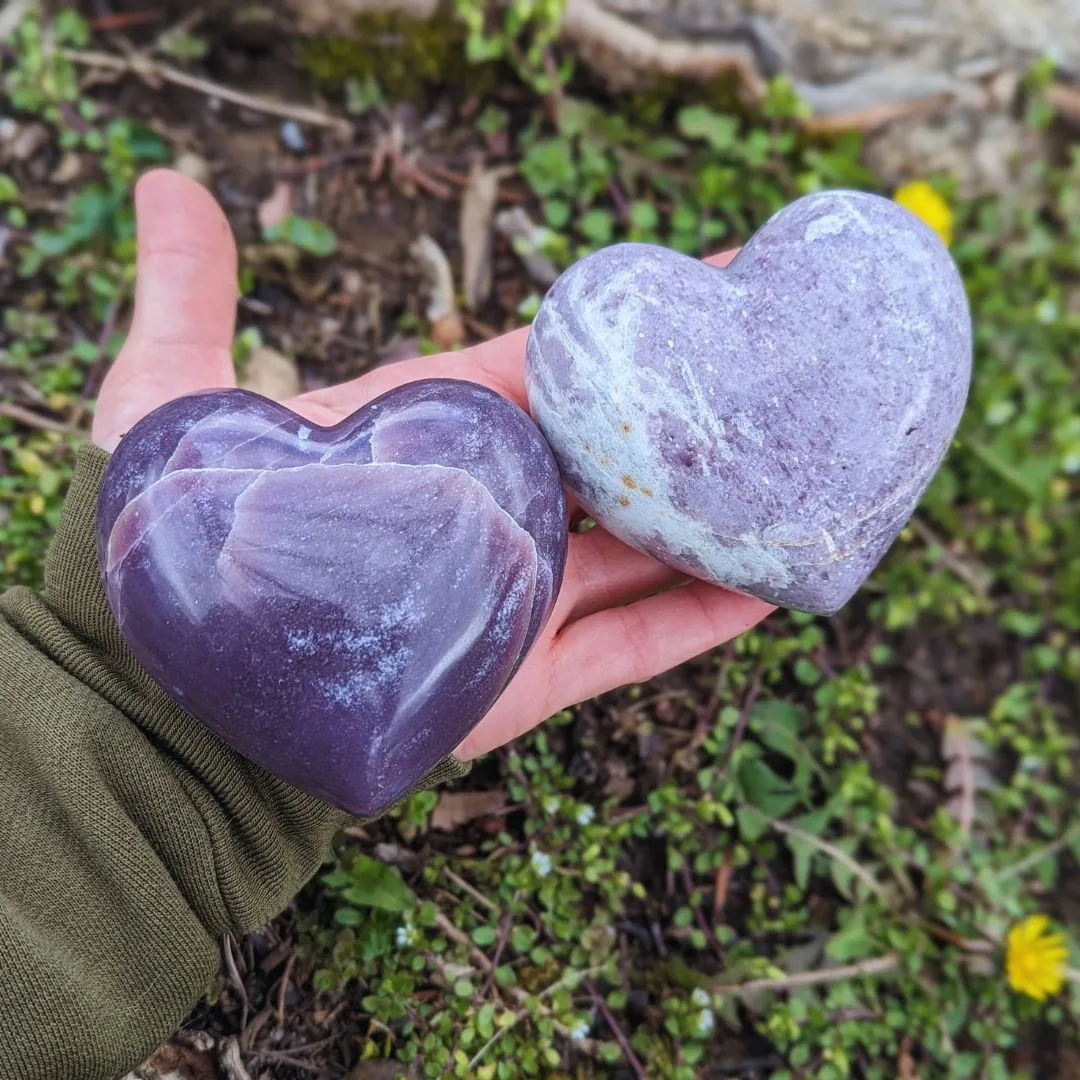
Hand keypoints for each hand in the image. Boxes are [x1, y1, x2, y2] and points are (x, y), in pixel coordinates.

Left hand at [94, 170, 773, 760]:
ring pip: (643, 552)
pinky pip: (634, 646)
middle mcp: (490, 514)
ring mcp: (517, 599)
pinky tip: (772, 592)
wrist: (178, 707)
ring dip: (719, 522)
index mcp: (435, 439)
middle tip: (790, 372)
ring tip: (804, 480)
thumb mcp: (174, 404)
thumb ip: (190, 297)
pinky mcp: (528, 681)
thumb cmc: (172, 548)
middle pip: (616, 458)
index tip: (712, 283)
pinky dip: (701, 621)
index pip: (553, 369)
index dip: (629, 332)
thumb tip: (161, 181)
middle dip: (694, 419)